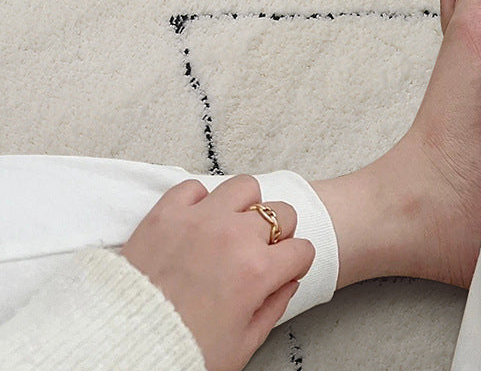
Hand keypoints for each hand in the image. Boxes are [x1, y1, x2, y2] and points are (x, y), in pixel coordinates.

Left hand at [120, 174, 314, 370]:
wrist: (120, 348)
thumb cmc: (177, 351)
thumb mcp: (241, 345)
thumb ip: (274, 308)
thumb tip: (288, 282)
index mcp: (257, 272)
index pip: (302, 249)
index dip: (295, 263)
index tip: (284, 268)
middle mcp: (234, 237)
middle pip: (282, 213)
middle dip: (278, 233)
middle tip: (260, 249)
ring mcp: (200, 220)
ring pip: (245, 187)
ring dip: (245, 206)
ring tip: (232, 226)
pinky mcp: (167, 213)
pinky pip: (195, 186)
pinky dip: (200, 200)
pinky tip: (197, 221)